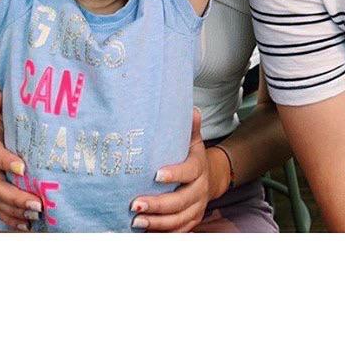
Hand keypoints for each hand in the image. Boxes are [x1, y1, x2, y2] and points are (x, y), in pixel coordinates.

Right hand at [0, 90, 41, 231]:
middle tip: (38, 202)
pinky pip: (0, 210)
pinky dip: (12, 220)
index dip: (6, 161)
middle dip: (16, 196)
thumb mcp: (7, 111)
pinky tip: (27, 225)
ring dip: (16, 211)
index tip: (23, 167)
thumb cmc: (9, 121)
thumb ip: (3, 105)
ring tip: (37, 214)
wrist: (0, 133)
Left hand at [130, 108, 216, 231]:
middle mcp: (200, 189)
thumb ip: (190, 127)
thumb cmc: (192, 156)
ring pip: (179, 219)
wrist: (210, 177)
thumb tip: (192, 110)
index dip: (174, 174)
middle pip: (181, 200)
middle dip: (157, 205)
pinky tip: (144, 233)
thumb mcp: (192, 140)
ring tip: (136, 222)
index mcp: (199, 167)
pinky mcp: (192, 220)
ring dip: (157, 223)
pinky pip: (179, 231)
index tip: (155, 175)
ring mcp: (197, 207)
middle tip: (135, 205)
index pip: (189, 171)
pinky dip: (162, 233)